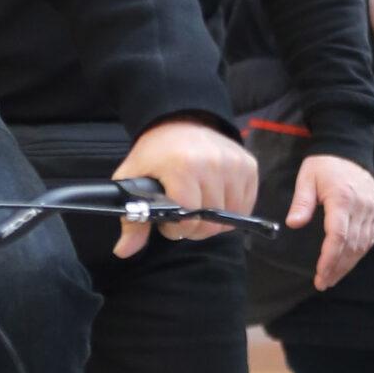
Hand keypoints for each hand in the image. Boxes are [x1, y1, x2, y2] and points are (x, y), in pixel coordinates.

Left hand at [111, 119, 257, 259]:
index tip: (167, 220)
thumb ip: (132, 218)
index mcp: (183, 167)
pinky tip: (214, 200)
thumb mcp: (134, 180)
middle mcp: (213, 164)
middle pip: (210, 222)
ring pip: (230, 217)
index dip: (175, 228)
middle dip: (193, 227)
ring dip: (212, 220)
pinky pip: (244, 205)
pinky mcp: (249, 166)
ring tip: (197, 206)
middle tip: (181, 214)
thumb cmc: (155, 153)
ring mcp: (234, 165)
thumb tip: (124, 251)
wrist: (181, 121)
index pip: (187, 218)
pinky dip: (230, 210)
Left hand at [286, 154, 373, 290]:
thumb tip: (293, 224)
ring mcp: (371, 211)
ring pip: (362, 246)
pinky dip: (358, 254)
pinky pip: (369, 239)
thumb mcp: (307, 178)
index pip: (338, 236)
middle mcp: (361, 208)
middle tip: (322, 283)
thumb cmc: (324, 164)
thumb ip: (301, 202)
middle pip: (352, 246)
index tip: (319, 274)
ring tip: (332, 278)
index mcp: (342, 199)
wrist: (349, 149)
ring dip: (348, 265)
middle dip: (337, 268)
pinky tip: (346, 264)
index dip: (330, 258)